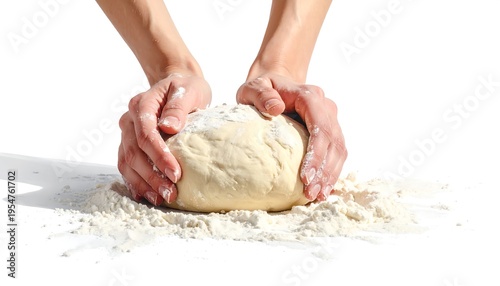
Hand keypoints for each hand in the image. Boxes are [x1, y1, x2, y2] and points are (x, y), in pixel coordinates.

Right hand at [118, 73, 210, 205]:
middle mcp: (129, 120)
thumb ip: (178, 107)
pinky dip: (135, 183)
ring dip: (142, 184)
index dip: (159, 156)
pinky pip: (126, 166)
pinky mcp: (128, 145)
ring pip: (127, 163)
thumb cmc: (185, 88)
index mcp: (141, 105)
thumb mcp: (188, 91)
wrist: (176, 85)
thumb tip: (169, 127)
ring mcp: (126, 134)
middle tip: (170, 193)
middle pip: (134, 153)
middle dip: (151, 176)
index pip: (146, 135)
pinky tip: (146, 196)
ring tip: (160, 199)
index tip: (176, 174)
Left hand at [236, 73, 346, 201]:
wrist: (275, 84)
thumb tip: (275, 108)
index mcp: (311, 96)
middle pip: (333, 142)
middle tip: (311, 193)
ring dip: (330, 175)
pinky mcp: (330, 131)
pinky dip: (331, 172)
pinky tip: (323, 189)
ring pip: (339, 150)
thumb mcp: (254, 88)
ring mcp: (331, 119)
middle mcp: (326, 107)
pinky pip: (336, 153)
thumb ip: (262, 95)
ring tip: (317, 196)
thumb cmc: (262, 88)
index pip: (320, 127)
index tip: (306, 176)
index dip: (316, 154)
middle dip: (324, 170)